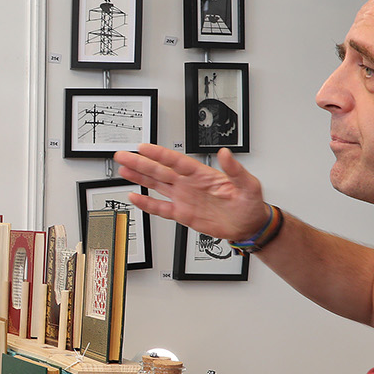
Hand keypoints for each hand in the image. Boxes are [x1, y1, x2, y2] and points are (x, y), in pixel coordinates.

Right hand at [114, 144, 268, 241]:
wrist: (248, 225)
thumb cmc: (249, 203)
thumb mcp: (248, 184)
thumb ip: (234, 169)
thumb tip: (225, 154)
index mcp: (202, 174)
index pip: (176, 161)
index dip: (159, 155)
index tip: (144, 148)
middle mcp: (189, 184)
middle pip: (160, 170)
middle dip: (141, 163)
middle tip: (124, 155)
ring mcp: (184, 198)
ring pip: (157, 185)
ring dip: (140, 177)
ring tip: (124, 169)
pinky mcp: (183, 214)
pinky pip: (161, 208)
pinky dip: (147, 204)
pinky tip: (135, 197)